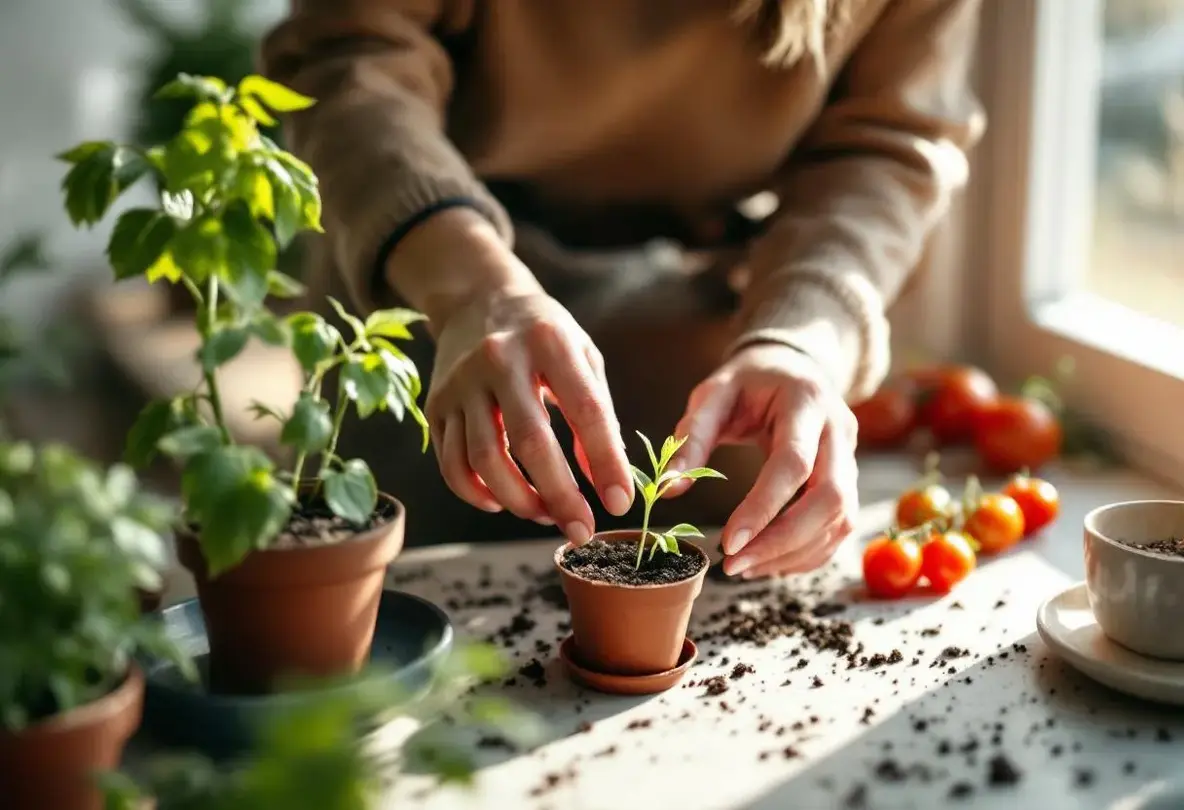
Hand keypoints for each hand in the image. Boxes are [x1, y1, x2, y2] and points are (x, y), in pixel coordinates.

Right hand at [425, 287, 633, 544]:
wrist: (476, 298)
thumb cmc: (543, 334)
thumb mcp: (582, 355)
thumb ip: (597, 413)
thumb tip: (604, 478)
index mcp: (549, 341)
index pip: (585, 411)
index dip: (605, 462)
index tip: (620, 502)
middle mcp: (500, 359)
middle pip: (529, 442)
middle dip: (560, 496)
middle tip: (582, 530)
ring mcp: (461, 383)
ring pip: (484, 459)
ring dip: (518, 500)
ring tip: (545, 515)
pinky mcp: (436, 404)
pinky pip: (451, 463)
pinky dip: (476, 493)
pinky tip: (501, 502)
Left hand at [667, 343, 858, 578]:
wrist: (791, 367)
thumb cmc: (747, 382)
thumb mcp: (712, 395)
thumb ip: (692, 437)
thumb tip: (670, 489)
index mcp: (806, 401)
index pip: (794, 463)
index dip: (764, 507)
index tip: (728, 543)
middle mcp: (839, 430)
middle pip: (831, 498)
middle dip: (784, 541)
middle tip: (734, 565)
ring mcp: (850, 457)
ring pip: (840, 519)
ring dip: (794, 553)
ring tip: (744, 567)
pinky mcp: (849, 480)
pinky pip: (840, 527)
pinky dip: (808, 552)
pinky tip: (770, 561)